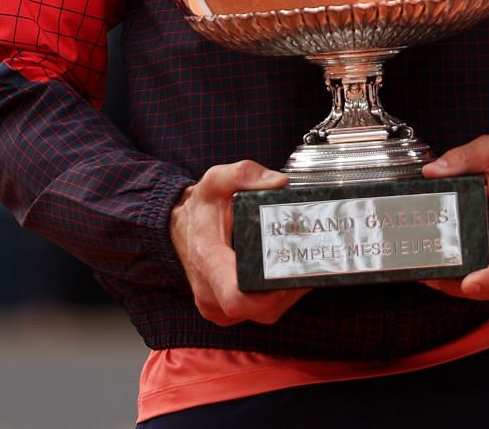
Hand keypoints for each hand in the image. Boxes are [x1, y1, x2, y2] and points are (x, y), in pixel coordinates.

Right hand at [170, 160, 307, 325]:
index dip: (272, 292)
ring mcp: (217, 307)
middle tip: (309, 263)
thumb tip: (279, 182)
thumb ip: (244, 174)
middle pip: (262, 309)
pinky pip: (258, 312)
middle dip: (290, 289)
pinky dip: (276, 297)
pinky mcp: (224, 311)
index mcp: (209, 263)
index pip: (239, 297)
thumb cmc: (199, 209)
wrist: (178, 227)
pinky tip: (286, 276)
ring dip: (286, 294)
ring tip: (302, 267)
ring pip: (264, 313)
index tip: (294, 269)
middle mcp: (211, 293)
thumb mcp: (216, 181)